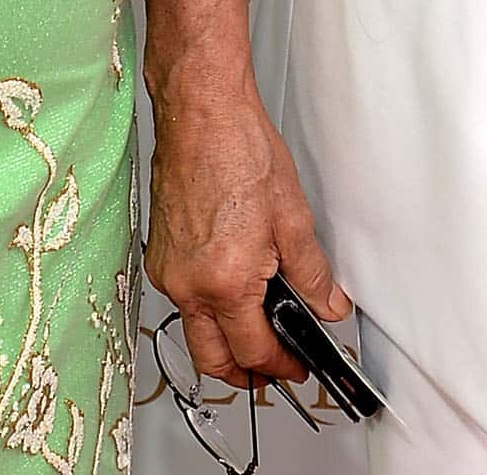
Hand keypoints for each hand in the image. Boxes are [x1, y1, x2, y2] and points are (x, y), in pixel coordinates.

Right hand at [145, 89, 351, 389]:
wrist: (201, 112)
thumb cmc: (239, 150)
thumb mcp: (293, 217)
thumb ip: (312, 273)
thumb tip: (326, 304)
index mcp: (225, 282)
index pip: (253, 352)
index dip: (280, 368)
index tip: (297, 367)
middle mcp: (187, 284)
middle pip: (212, 358)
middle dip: (244, 373)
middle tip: (274, 369)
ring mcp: (167, 268)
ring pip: (195, 328)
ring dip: (224, 338)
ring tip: (260, 324)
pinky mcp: (160, 251)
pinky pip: (184, 296)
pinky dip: (208, 305)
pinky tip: (233, 286)